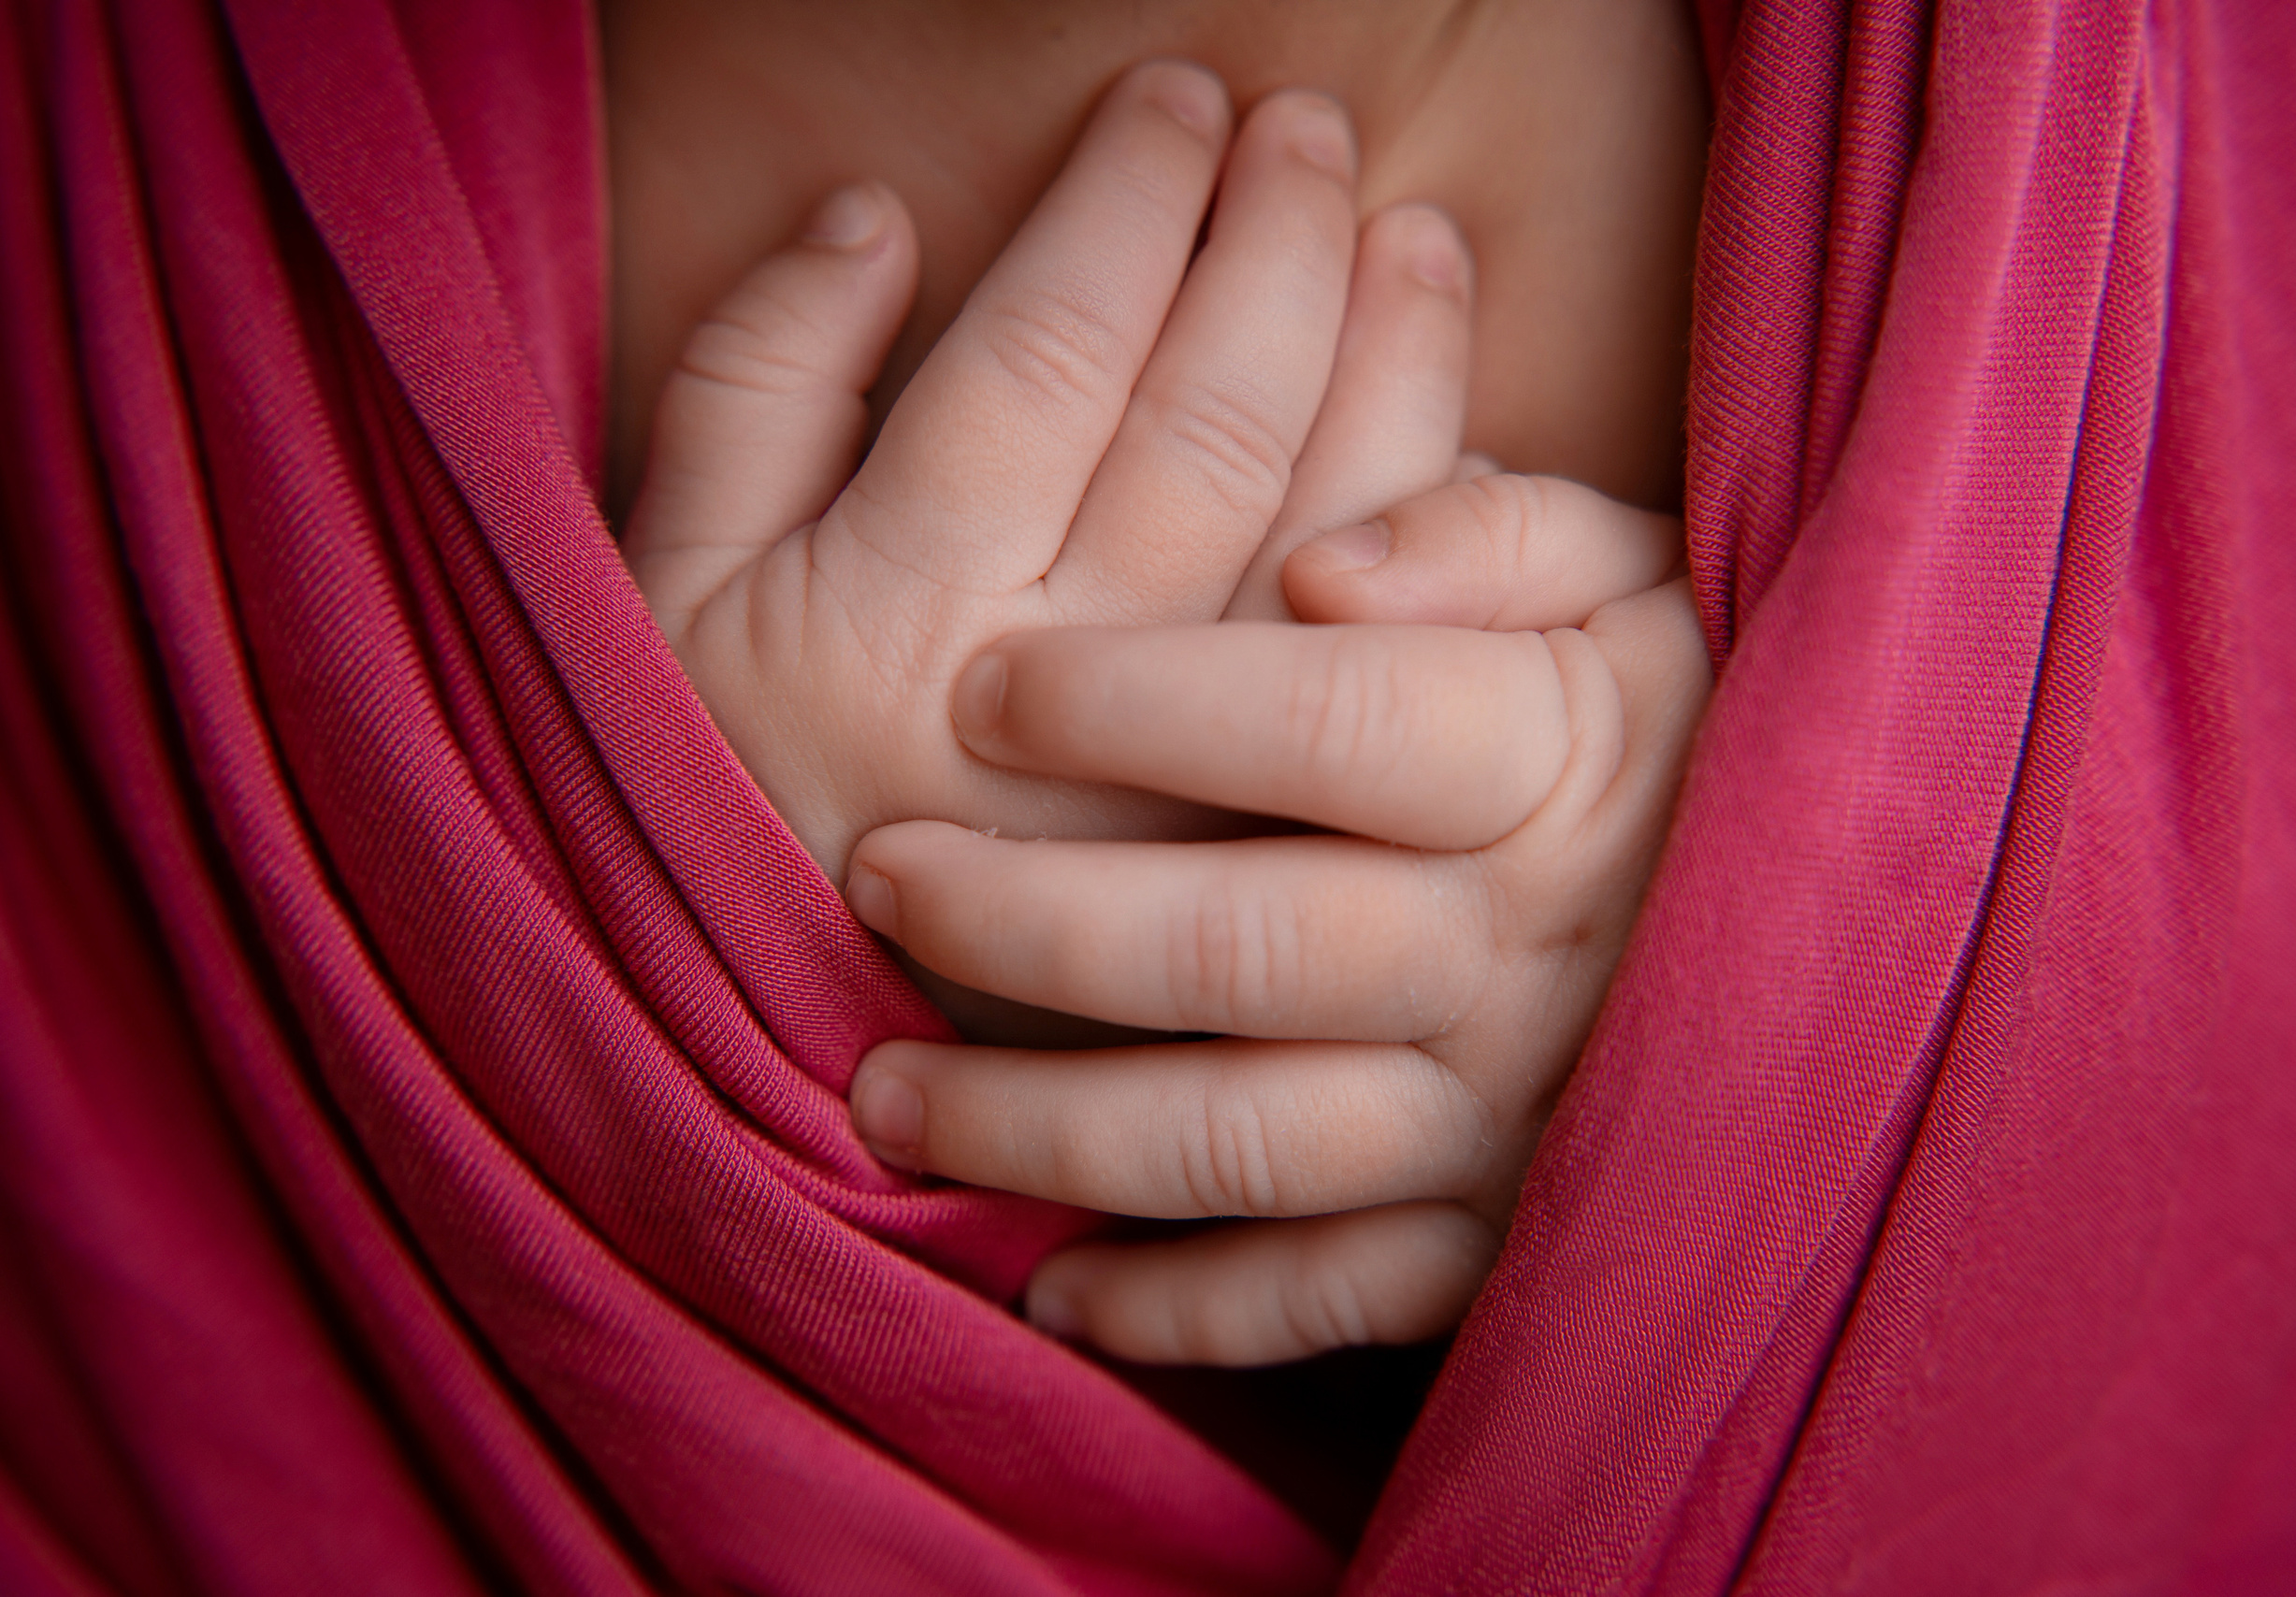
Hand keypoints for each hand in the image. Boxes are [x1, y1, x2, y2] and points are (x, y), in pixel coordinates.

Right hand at [622, 62, 1479, 886]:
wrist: (775, 1072)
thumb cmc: (694, 799)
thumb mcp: (650, 592)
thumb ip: (746, 389)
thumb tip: (874, 218)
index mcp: (898, 604)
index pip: (1050, 349)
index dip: (1129, 201)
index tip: (1176, 96)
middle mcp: (1060, 688)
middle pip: (1213, 420)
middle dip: (1275, 243)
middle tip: (1304, 128)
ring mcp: (1179, 781)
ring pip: (1325, 532)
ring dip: (1388, 364)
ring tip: (1409, 232)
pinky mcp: (1250, 846)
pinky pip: (1373, 675)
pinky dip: (1426, 542)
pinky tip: (1446, 432)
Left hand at [844, 475, 1709, 1364]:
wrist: (1861, 943)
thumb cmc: (1694, 719)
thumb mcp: (1640, 580)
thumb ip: (1490, 533)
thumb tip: (1316, 567)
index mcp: (1557, 759)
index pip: (1328, 723)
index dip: (1140, 702)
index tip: (983, 687)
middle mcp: (1520, 953)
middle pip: (1242, 946)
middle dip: (1032, 919)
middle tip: (878, 873)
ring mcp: (1508, 1119)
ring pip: (1242, 1143)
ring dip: (1044, 1132)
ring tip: (883, 1095)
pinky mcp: (1498, 1244)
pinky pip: (1320, 1300)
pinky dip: (1177, 1309)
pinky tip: (1053, 1287)